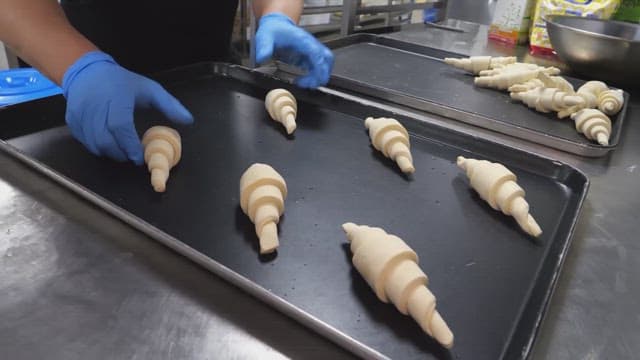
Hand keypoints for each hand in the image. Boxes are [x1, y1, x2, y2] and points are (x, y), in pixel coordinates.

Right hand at [62, 51, 192, 164]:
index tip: (139, 156)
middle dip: (121, 153)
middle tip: (132, 156)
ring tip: (122, 150)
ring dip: (110, 153)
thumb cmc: (120, 82)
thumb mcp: (149, 89)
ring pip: (94, 144)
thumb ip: (169, 105)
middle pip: (105, 139)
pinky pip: (84, 142)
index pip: (120, 125)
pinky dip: (97, 148)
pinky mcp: (72, 121)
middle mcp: (96, 105)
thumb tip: (188, 120)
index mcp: (117, 97)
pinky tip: (108, 144)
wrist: (87, 72)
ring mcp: (81, 113)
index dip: (130, 145)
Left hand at [255, 12, 333, 88]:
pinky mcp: (309, 56)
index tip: (314, 79)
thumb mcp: (264, 38)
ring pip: (326, 63)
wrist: (277, 24)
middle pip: (327, 59)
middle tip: (308, 84)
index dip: (318, 67)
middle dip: (322, 74)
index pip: (317, 53)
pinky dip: (314, 75)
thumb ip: (264, 48)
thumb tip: (263, 58)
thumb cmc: (274, 30)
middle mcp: (310, 44)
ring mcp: (311, 50)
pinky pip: (318, 66)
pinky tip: (302, 80)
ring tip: (304, 83)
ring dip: (319, 76)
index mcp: (302, 40)